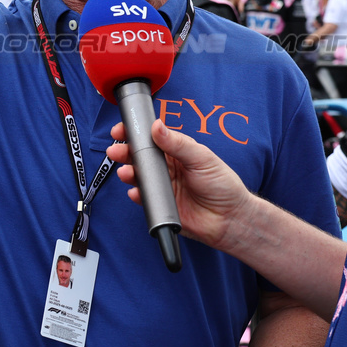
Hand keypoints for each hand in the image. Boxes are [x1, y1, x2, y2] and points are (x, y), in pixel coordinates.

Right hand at [108, 119, 255, 251]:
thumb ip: (178, 144)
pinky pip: (143, 199)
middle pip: (140, 157)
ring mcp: (163, 186)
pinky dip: (137, 195)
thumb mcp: (202, 158)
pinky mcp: (161, 205)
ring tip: (126, 172)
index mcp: (177, 152)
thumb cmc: (223, 185)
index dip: (136, 133)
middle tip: (116, 150)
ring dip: (128, 173)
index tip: (122, 130)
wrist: (230, 219)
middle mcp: (168, 168)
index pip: (152, 138)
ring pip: (139, 177)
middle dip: (125, 152)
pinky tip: (136, 192)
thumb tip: (158, 127)